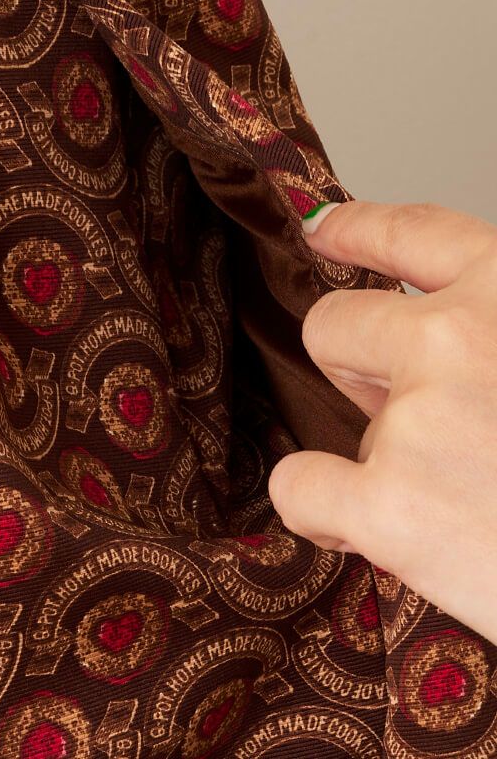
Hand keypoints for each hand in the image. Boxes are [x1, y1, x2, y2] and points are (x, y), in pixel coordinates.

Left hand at [268, 199, 496, 643]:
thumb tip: (447, 339)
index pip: (418, 234)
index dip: (361, 229)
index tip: (323, 227)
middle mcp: (462, 334)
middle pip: (334, 324)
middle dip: (356, 368)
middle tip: (416, 421)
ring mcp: (421, 417)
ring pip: (337, 423)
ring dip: (375, 460)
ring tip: (457, 505)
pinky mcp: (391, 503)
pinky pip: (297, 488)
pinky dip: (322, 515)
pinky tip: (371, 533)